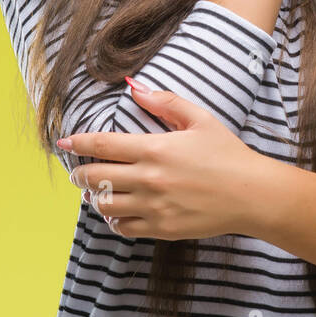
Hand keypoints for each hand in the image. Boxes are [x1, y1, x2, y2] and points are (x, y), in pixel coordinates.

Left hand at [60, 77, 267, 240]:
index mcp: (155, 149)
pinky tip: (117, 211)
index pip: (102, 145)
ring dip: (94, 198)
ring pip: (104, 205)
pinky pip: (123, 227)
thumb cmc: (227, 154)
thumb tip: (135, 88)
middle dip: (80, 174)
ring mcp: (154, 207)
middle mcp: (149, 179)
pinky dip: (113, 219)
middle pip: (96, 177)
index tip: (63, 142)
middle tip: (78, 173)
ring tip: (95, 193)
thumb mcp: (199, 119)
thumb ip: (165, 102)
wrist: (252, 195)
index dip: (77, 143)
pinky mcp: (161, 228)